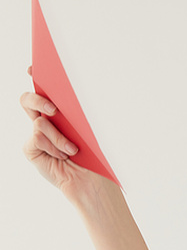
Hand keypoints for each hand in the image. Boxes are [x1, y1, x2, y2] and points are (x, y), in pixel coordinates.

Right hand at [19, 66, 114, 203]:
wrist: (91, 181)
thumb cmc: (95, 155)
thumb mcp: (91, 128)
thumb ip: (81, 108)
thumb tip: (86, 87)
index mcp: (60, 110)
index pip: (43, 87)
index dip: (36, 74)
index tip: (33, 67)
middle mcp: (45, 119)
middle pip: (29, 98)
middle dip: (39, 100)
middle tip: (54, 109)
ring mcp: (36, 134)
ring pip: (38, 121)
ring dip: (59, 137)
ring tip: (72, 150)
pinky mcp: (31, 148)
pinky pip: (37, 137)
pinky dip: (54, 147)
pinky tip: (62, 157)